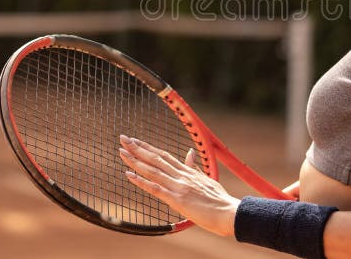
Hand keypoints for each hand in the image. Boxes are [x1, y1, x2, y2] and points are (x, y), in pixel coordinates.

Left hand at [118, 135, 239, 236]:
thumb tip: (190, 154)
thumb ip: (195, 168)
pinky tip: (128, 174)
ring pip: (153, 170)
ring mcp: (178, 186)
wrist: (228, 212)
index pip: (165, 156)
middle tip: (123, 138)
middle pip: (156, 158)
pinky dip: (140, 181)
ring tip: (122, 151)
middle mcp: (181, 175)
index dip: (149, 148)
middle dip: (138, 148)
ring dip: (135, 160)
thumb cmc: (219, 200)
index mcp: (188, 171)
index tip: (136, 141)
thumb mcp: (207, 179)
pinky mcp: (177, 199)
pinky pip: (155, 188)